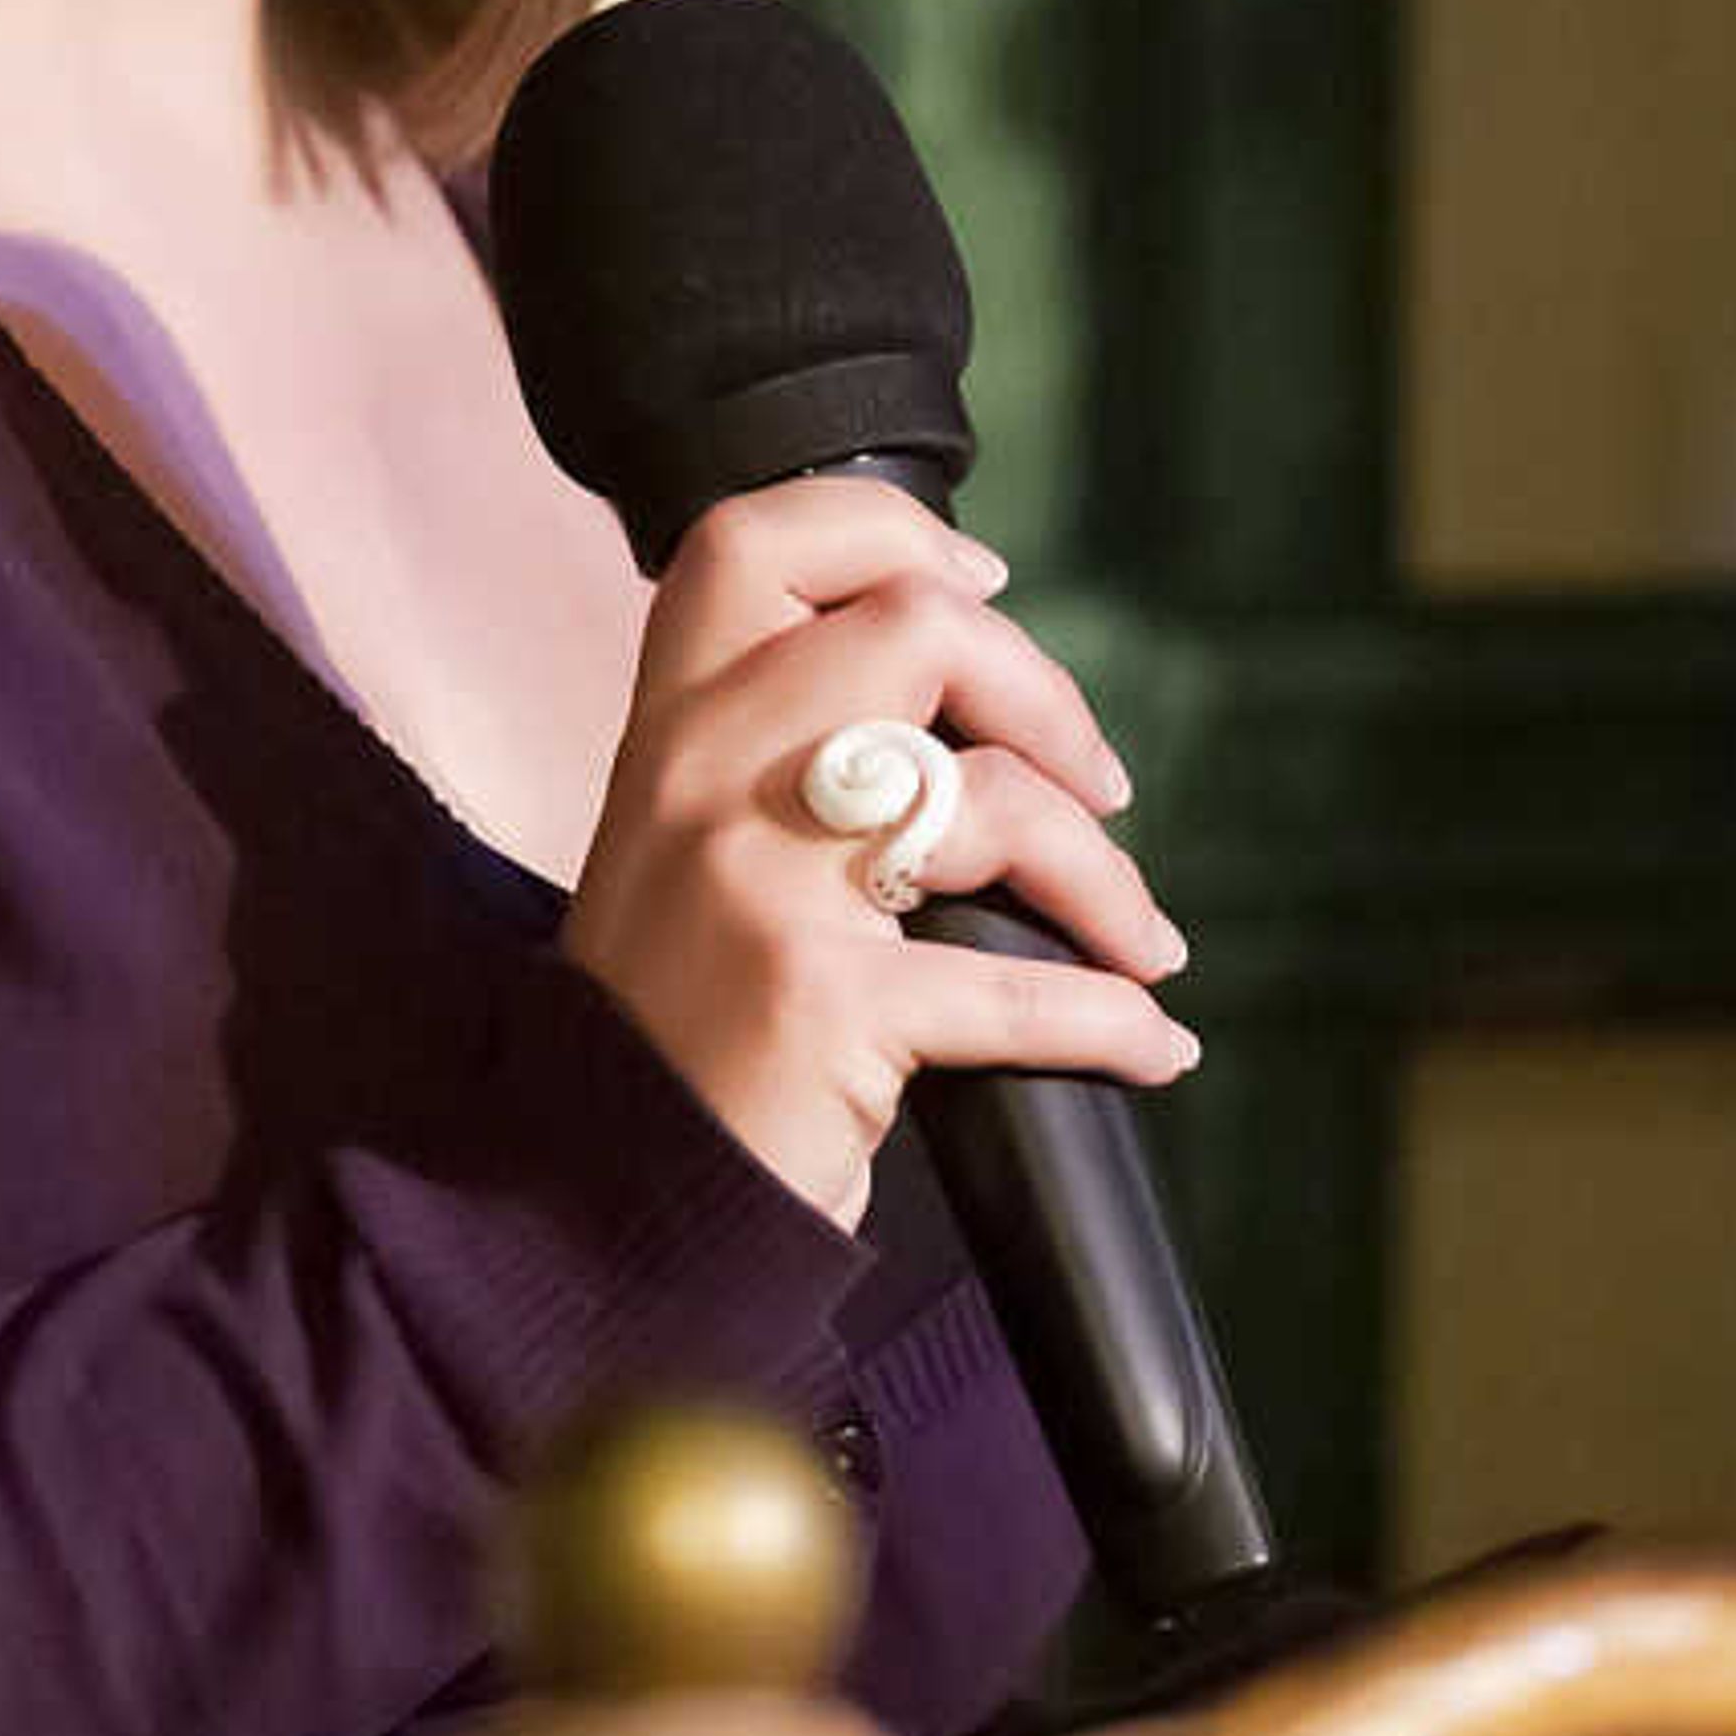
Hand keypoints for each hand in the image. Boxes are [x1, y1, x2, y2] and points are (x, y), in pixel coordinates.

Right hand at [558, 477, 1195, 1225]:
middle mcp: (701, 776)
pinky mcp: (819, 1003)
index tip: (984, 585)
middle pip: (915, 625)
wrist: (588, 1203)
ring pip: (996, 798)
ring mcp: (758, 883)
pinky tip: (1147, 1044)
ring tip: (1139, 941)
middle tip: (1097, 786)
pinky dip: (1113, 1020)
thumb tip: (958, 695)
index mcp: (667, 727)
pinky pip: (1018, 987)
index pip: (756, 538)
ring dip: (1108, 877)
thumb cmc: (669, 1025)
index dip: (889, 531)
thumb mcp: (681, 847)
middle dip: (1048, 698)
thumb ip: (771, 752)